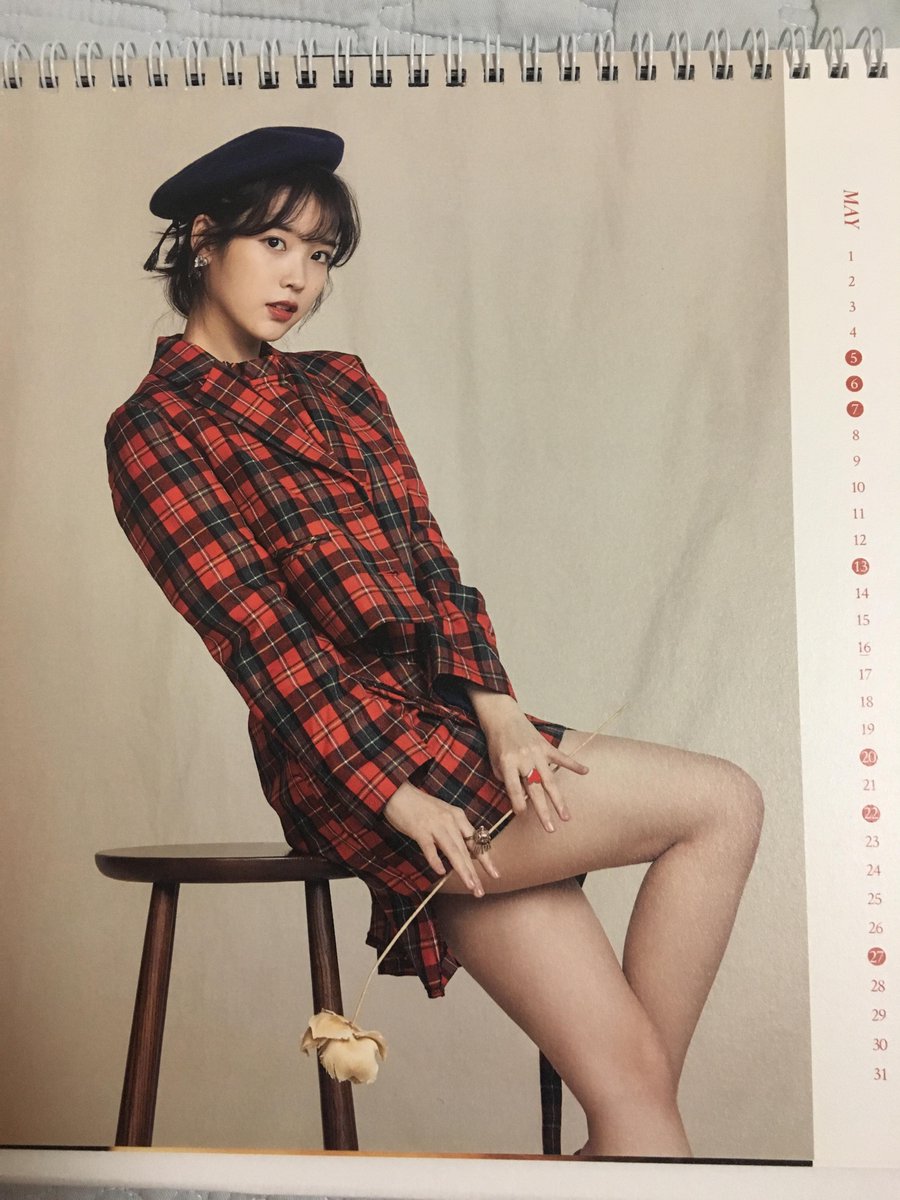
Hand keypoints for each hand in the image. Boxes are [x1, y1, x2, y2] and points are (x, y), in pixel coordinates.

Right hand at [383, 780, 500, 896]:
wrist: (397, 792)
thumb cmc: (420, 806)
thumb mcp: (444, 815)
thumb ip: (456, 832)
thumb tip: (467, 854)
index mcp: (458, 817)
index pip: (477, 841)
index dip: (486, 859)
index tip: (496, 875)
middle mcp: (450, 821)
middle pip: (466, 850)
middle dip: (475, 872)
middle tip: (480, 891)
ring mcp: (435, 825)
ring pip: (453, 851)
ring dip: (463, 870)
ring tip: (470, 886)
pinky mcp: (420, 829)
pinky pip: (430, 848)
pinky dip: (435, 860)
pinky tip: (441, 872)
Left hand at [482, 705, 589, 831]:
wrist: (503, 718)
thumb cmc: (497, 744)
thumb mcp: (495, 763)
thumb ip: (507, 781)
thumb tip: (522, 799)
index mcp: (508, 763)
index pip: (514, 789)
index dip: (518, 804)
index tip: (522, 816)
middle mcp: (524, 759)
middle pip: (535, 789)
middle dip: (543, 811)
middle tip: (551, 829)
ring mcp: (536, 753)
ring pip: (549, 779)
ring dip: (558, 799)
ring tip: (566, 816)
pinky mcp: (546, 746)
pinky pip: (561, 757)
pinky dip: (574, 764)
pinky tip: (585, 771)